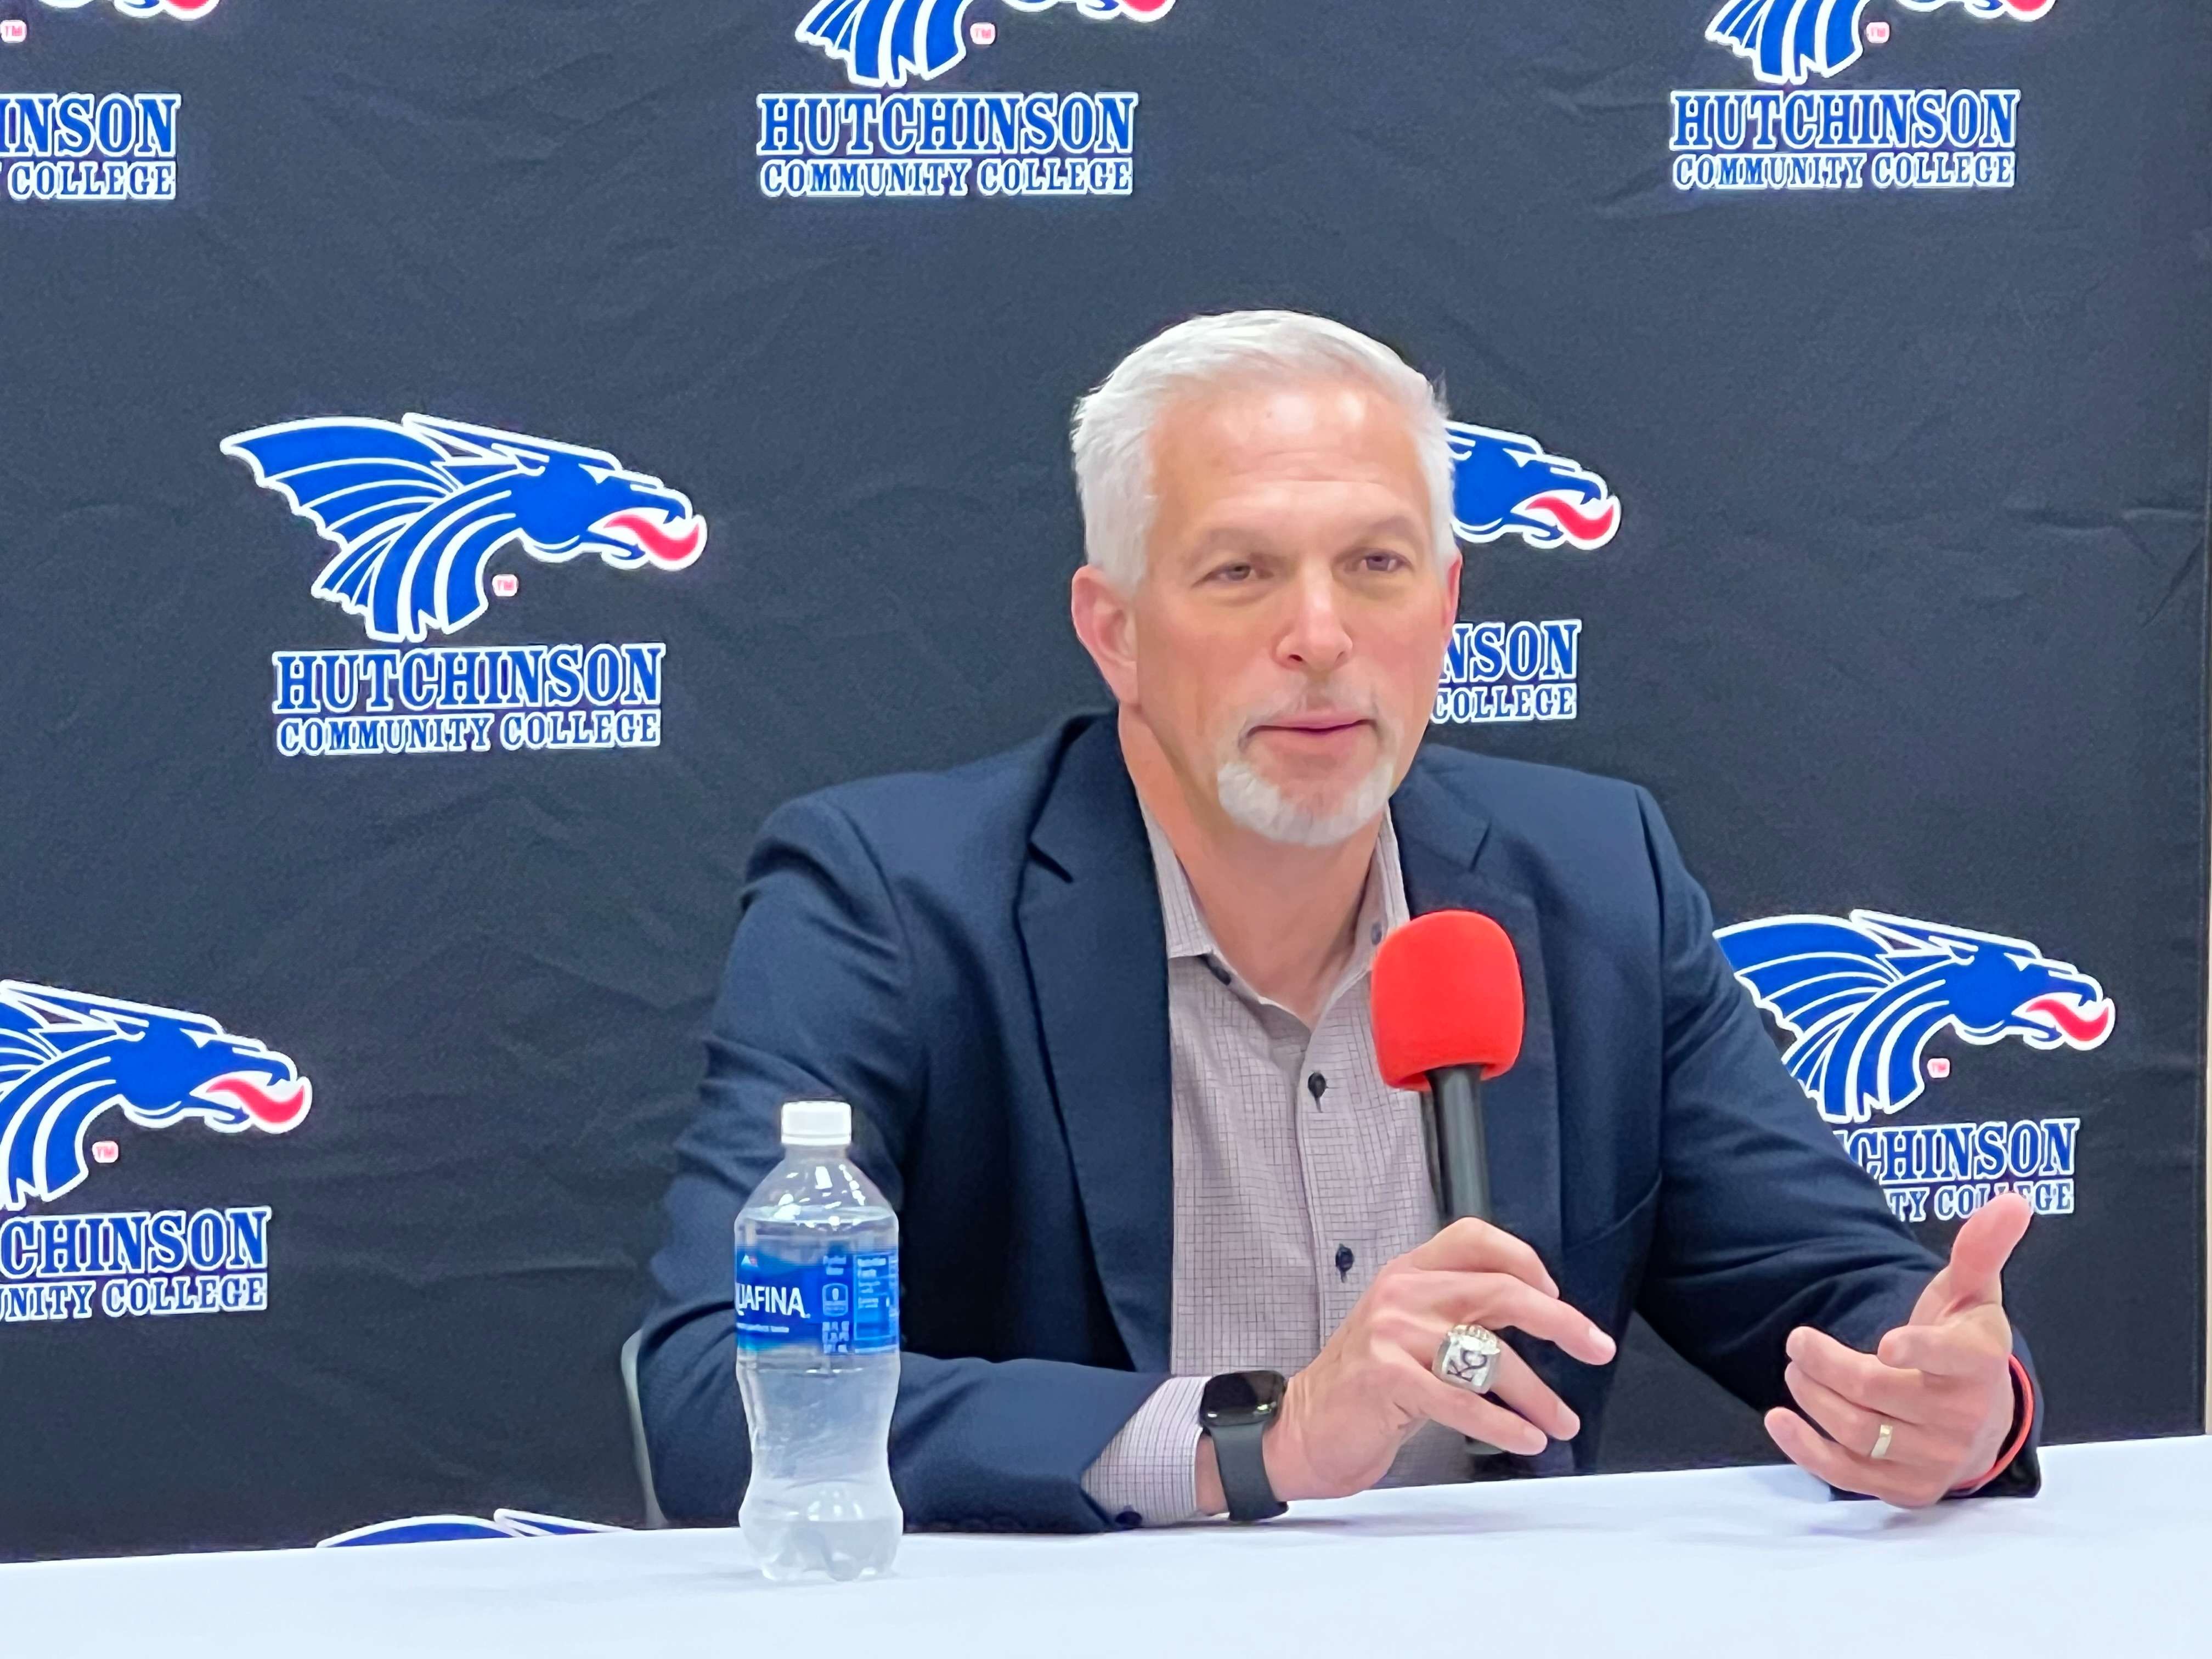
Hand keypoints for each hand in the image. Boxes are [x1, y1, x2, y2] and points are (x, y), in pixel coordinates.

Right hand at [1197, 1217, 1616, 1510]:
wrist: (1303, 1428)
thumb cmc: (1365, 1385)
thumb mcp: (1408, 1330)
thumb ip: (1459, 1313)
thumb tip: (1540, 1314)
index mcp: (1409, 1273)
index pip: (1474, 1237)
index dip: (1524, 1259)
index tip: (1557, 1294)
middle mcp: (1402, 1293)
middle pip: (1498, 1291)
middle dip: (1560, 1322)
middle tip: (1596, 1347)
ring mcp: (1391, 1333)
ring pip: (1489, 1355)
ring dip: (1538, 1394)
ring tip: (1561, 1421)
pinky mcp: (1386, 1378)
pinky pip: (1463, 1401)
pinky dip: (1504, 1423)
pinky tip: (1527, 1437)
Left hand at [1764, 1191, 2029, 1506]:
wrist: (1981, 1421)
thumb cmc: (1965, 1347)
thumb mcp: (1973, 1296)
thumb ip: (1980, 1250)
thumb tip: (2012, 1201)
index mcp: (1979, 1364)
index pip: (1953, 1359)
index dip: (1921, 1351)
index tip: (1887, 1343)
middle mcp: (1962, 1417)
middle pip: (1875, 1390)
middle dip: (1825, 1362)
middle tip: (1799, 1341)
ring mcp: (1936, 1458)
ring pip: (1857, 1430)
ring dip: (1812, 1396)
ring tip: (1797, 1369)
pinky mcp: (1908, 1488)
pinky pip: (1849, 1475)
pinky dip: (1806, 1449)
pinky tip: (1779, 1419)